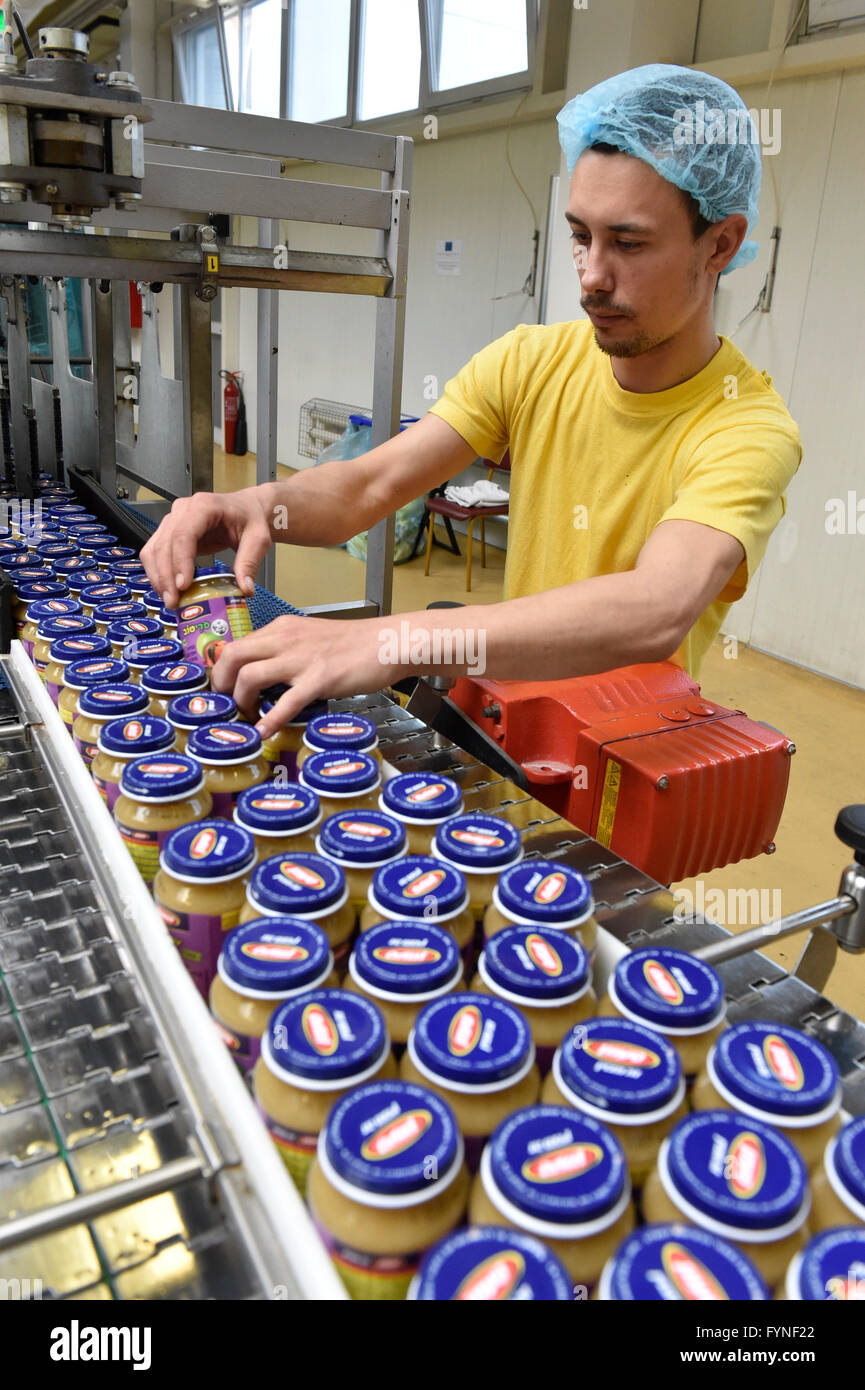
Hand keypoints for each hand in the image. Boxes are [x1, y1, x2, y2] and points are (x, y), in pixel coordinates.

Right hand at [140, 487, 275, 609]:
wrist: (246, 510)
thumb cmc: (250, 519)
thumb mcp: (258, 539)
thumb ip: (250, 563)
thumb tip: (245, 590)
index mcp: (204, 506)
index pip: (184, 534)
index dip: (180, 561)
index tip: (183, 586)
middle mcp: (183, 510)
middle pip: (165, 544)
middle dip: (166, 576)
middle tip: (173, 601)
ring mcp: (173, 520)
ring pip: (154, 549)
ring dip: (158, 577)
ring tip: (169, 600)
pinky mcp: (169, 533)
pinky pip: (154, 553)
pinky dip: (157, 573)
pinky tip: (167, 590)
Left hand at [210, 613, 408, 734]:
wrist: (388, 643)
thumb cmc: (354, 645)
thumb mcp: (310, 638)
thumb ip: (286, 651)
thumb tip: (265, 676)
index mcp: (281, 629)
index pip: (236, 644)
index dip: (222, 670)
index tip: (223, 690)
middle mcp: (285, 639)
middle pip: (232, 656)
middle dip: (220, 684)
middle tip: (226, 705)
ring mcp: (301, 659)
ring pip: (250, 676)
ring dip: (241, 701)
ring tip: (248, 718)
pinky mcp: (320, 679)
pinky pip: (287, 702)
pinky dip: (271, 720)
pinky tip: (265, 733)